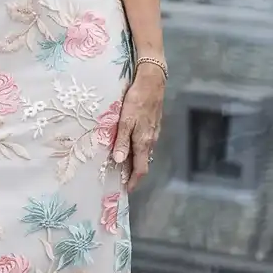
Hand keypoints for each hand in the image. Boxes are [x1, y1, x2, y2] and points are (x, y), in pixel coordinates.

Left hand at [110, 63, 165, 192]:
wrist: (152, 82)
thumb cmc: (136, 100)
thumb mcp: (125, 120)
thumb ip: (122, 140)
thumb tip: (119, 161)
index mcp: (144, 142)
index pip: (140, 169)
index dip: (134, 181)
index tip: (126, 190)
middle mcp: (150, 140)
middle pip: (142, 163)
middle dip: (133, 174)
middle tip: (121, 180)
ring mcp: (153, 133)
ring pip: (144, 153)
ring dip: (134, 162)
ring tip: (122, 167)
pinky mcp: (152, 125)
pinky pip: (144, 143)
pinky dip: (137, 150)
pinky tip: (128, 147)